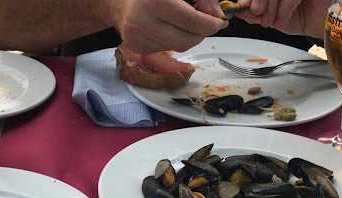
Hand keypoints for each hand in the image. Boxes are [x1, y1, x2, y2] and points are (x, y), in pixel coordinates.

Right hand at [107, 0, 226, 52]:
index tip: (219, 22)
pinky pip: (164, 49)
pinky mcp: (135, 46)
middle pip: (187, 40)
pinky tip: (166, 27)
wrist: (122, 0)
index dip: (212, 24)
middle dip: (201, 34)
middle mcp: (143, 20)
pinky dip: (171, 40)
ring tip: (183, 22)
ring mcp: (137, 36)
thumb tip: (217, 16)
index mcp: (156, 1)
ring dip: (187, 37)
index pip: (194, 22)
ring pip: (177, 47)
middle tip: (206, 24)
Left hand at [236, 0, 328, 37]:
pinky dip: (283, 9)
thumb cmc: (304, 18)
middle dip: (258, 1)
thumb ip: (257, 14)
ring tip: (271, 23)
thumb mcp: (275, 18)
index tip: (242, 6)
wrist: (325, 25)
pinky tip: (281, 21)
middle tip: (256, 14)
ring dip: (271, 9)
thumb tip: (240, 11)